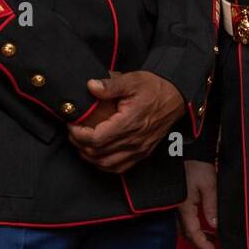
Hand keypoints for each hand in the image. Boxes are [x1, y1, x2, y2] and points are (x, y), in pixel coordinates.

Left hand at [68, 71, 184, 173]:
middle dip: (79, 144)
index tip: (72, 124)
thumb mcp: (133, 80)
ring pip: (106, 164)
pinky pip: (119, 168)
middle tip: (72, 131)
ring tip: (81, 143)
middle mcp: (134, 140)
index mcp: (129, 123)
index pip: (96, 139)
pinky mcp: (142, 153)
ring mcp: (139, 149)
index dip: (79, 134)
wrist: (176, 98)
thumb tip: (90, 86)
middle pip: (98, 153)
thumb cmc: (154, 88)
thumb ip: (110, 84)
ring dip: (90, 156)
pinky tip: (97, 155)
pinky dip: (104, 164)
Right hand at [179, 161, 217, 248]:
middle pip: (185, 232)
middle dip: (198, 241)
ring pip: (182, 225)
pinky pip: (181, 217)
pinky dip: (190, 223)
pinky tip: (200, 220)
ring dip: (194, 233)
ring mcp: (175, 203)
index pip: (192, 232)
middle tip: (213, 245)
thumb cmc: (196, 164)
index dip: (202, 244)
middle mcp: (177, 207)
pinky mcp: (176, 197)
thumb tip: (215, 226)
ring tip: (210, 234)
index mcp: (184, 206)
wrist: (184, 148)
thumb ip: (211, 206)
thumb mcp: (209, 185)